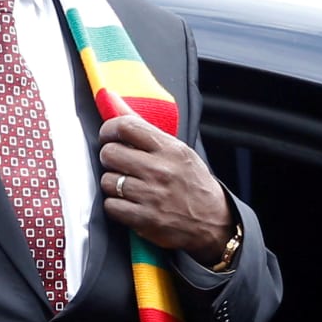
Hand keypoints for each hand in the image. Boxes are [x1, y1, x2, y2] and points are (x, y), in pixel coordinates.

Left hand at [98, 114, 232, 266]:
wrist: (213, 222)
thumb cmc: (193, 183)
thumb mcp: (178, 151)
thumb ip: (145, 129)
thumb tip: (112, 100)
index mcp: (170, 149)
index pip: (127, 127)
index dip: (109, 129)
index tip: (108, 135)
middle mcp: (161, 171)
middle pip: (110, 153)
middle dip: (109, 158)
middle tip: (118, 163)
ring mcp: (152, 196)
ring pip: (107, 181)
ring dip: (113, 184)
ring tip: (127, 186)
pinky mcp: (144, 220)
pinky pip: (111, 206)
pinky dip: (116, 206)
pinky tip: (129, 203)